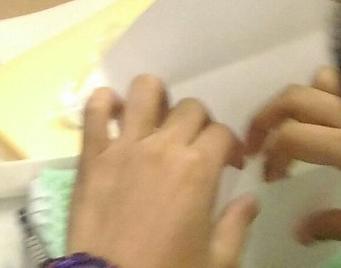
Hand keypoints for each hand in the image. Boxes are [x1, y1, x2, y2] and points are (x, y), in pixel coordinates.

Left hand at [67, 76, 255, 267]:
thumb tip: (249, 201)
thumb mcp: (215, 260)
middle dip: (199, 123)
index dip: (231, 146)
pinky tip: (114, 114)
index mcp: (198, 169)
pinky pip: (94, 109)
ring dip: (155, 98)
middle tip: (194, 147)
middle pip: (190, 108)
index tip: (230, 164)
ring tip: (156, 119)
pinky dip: (105, 102)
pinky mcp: (91, 154)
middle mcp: (163, 147)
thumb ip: (235, 226)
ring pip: (144, 90)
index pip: (223, 133)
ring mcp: (124, 146)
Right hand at [246, 69, 340, 248]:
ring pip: (322, 77)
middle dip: (267, 117)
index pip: (291, 137)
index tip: (270, 176)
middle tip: (258, 142)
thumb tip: (302, 230)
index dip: (270, 154)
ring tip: (303, 125)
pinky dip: (336, 85)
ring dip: (303, 98)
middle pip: (294, 98)